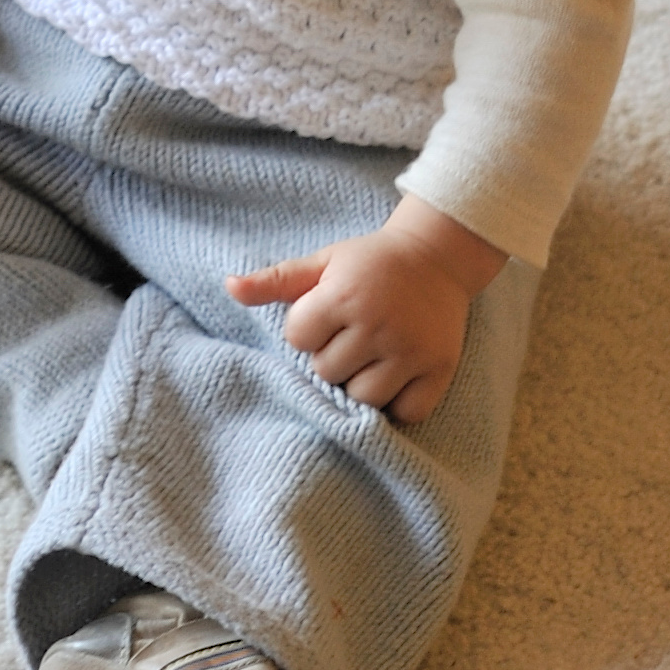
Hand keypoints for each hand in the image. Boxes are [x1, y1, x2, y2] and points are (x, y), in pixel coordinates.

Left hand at [224, 198, 507, 426]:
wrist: (438, 257)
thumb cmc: (370, 262)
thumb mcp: (323, 262)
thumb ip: (276, 280)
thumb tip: (229, 287)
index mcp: (345, 296)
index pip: (298, 338)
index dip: (306, 330)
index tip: (326, 317)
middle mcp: (378, 325)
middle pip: (327, 372)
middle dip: (331, 358)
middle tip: (349, 338)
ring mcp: (412, 351)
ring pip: (364, 398)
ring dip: (360, 384)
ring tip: (368, 360)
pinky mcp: (439, 370)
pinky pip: (407, 412)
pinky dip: (397, 404)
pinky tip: (393, 379)